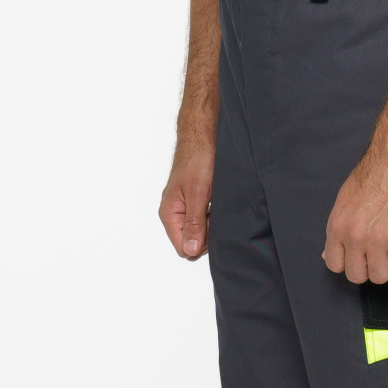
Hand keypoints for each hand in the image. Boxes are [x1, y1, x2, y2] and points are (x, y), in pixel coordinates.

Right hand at [160, 136, 213, 259]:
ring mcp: (183, 208)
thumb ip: (194, 222)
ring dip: (212, 224)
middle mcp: (174, 213)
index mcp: (170, 214)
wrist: (203, 137)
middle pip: (192, 242)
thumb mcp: (198, 193)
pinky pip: (203, 220)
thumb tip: (191, 249)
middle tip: (216, 212)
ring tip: (216, 204)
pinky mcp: (193, 202)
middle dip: (208, 234)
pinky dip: (213, 215)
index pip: (183, 248)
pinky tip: (217, 202)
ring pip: (199, 231)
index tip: (212, 225)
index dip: (201, 243)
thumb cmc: (198, 160)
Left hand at [323, 143, 387, 282]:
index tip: (361, 256)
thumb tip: (329, 254)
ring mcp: (377, 241)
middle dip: (371, 268)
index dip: (350, 263)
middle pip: (357, 275)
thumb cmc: (375, 173)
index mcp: (337, 226)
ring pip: (381, 276)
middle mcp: (353, 237)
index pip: (334, 264)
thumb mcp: (345, 200)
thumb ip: (340, 229)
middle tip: (382, 254)